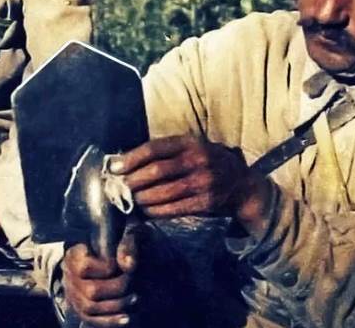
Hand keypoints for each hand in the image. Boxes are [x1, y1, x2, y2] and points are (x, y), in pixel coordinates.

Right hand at [63, 231, 137, 327]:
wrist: (128, 251)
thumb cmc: (128, 239)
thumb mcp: (132, 232)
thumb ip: (129, 244)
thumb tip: (127, 264)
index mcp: (78, 251)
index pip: (85, 267)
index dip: (108, 268)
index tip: (128, 265)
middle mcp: (70, 272)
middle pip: (90, 290)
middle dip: (117, 289)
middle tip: (134, 282)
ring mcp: (73, 291)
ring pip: (89, 307)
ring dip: (116, 305)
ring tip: (135, 298)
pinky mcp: (80, 307)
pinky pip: (91, 319)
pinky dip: (110, 320)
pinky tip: (127, 318)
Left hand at [110, 135, 271, 229]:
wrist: (240, 183)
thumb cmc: (207, 162)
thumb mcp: (192, 147)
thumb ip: (165, 152)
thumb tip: (125, 162)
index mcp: (191, 142)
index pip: (155, 148)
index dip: (131, 158)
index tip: (114, 168)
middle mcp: (198, 160)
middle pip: (156, 172)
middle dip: (132, 182)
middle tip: (118, 188)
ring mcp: (204, 182)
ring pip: (162, 193)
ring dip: (140, 199)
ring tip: (129, 201)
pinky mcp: (206, 202)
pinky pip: (172, 209)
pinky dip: (154, 211)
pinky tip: (145, 211)